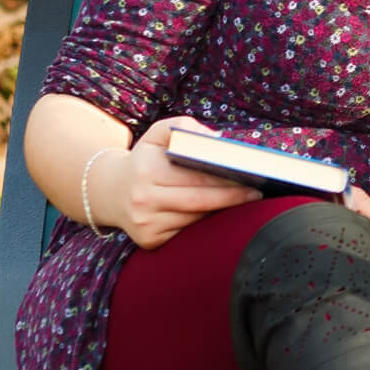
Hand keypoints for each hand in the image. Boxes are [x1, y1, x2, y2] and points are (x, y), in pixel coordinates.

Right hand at [91, 116, 262, 248]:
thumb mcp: (159, 133)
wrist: (111, 190)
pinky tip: (222, 216)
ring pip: (195, 219)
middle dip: (232, 198)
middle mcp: (143, 201)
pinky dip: (205, 225)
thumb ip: (185, 128)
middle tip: (258, 194)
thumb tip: (217, 140)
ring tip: (247, 204)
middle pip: (200, 202)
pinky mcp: (148, 241)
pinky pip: (187, 232)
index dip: (227, 180)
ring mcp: (145, 225)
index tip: (253, 179)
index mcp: (147, 172)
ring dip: (222, 213)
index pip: (197, 178)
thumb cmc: (145, 158)